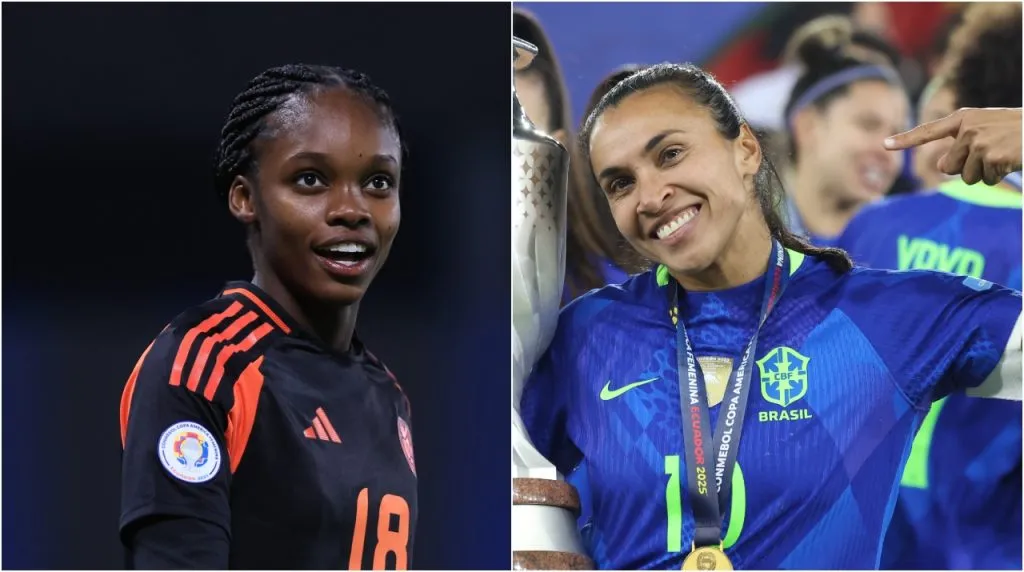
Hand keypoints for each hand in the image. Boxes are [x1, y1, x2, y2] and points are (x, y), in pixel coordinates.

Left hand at [884, 108, 1021, 185]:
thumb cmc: (1014, 133)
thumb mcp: (985, 132)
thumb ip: (960, 146)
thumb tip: (942, 167)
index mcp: (964, 119)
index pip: (928, 131)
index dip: (906, 140)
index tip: (884, 145)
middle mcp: (968, 128)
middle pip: (948, 167)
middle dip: (968, 168)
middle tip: (991, 154)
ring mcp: (979, 142)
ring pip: (968, 177)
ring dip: (986, 174)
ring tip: (1004, 155)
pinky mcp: (993, 156)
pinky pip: (986, 180)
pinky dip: (999, 176)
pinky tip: (1011, 160)